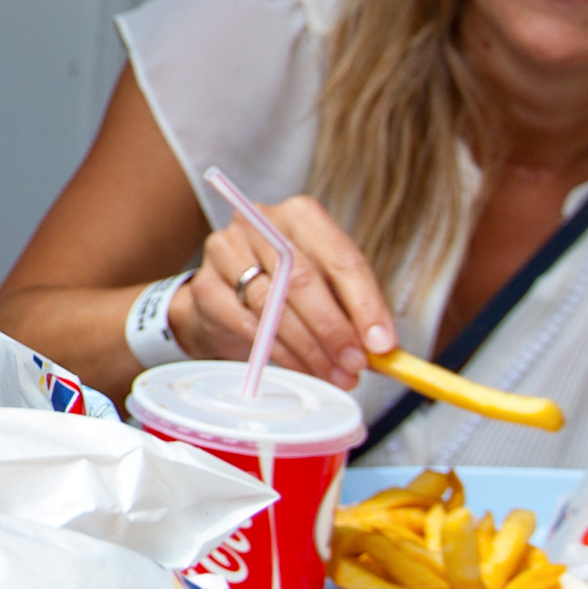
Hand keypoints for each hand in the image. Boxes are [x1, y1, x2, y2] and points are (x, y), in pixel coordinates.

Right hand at [175, 192, 395, 389]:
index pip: (341, 259)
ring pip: (274, 305)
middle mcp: (261, 222)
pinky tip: (302, 367)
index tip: (382, 343)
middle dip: (334, 330)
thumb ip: (353, 309)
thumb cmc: (284, 286)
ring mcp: (226, 251)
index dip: (365, 304)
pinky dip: (281, 353)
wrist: (223, 297)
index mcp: (301, 215)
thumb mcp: (327, 286)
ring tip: (333, 373)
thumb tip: (381, 346)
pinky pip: (249, 325)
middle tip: (355, 365)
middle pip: (304, 280)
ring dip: (309, 348)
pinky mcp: (206, 285)